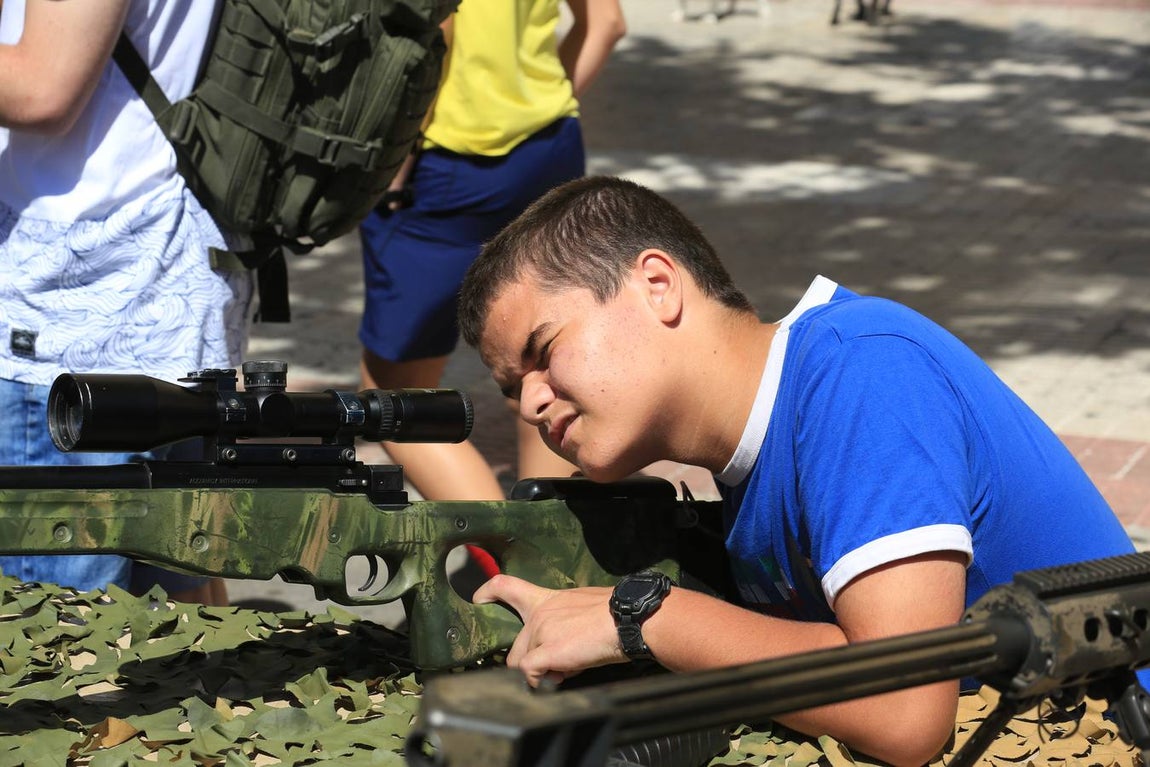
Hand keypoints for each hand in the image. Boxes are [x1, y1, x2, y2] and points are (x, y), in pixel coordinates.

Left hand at [472, 574, 626, 686]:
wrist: (627, 619)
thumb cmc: (612, 615)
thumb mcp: (580, 607)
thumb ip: (561, 622)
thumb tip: (561, 647)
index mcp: (546, 599)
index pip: (508, 586)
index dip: (489, 590)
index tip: (478, 597)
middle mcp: (538, 613)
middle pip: (515, 646)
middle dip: (533, 661)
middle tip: (559, 663)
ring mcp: (540, 631)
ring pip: (521, 663)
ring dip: (541, 672)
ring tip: (566, 666)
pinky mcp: (546, 650)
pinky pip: (529, 673)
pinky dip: (541, 681)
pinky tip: (560, 676)